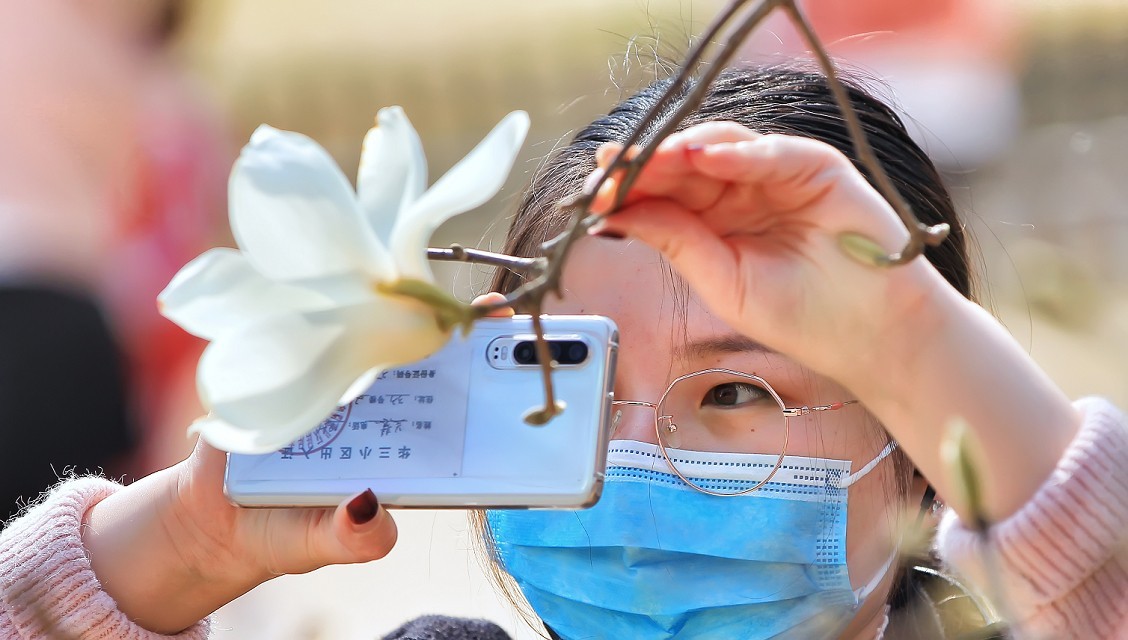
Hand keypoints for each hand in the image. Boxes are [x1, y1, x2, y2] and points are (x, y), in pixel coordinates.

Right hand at [82, 293, 513, 633]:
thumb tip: (371, 506)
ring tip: (429, 292)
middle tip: (491, 310)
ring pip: (374, 335)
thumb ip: (354, 537)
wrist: (209, 516)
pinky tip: (351, 288)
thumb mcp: (320, 543)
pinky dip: (330, 306)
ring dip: (399, 308)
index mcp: (398, 441)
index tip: (513, 336)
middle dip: (457, 331)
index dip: (484, 371)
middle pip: (421, 358)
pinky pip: (313, 327)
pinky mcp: (287, 362)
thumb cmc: (281, 529)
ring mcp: (333, 377)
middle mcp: (374, 402)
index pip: (452, 398)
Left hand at [589, 122, 1079, 522]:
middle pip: (687, 165)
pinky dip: (740, 154)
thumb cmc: (804, 318)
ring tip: (650, 161)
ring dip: (683, 151)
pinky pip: (774, 152)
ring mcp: (780, 176)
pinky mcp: (819, 168)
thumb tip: (614, 212)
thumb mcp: (722, 282)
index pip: (667, 193)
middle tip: (611, 168)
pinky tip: (704, 160)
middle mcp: (745, 191)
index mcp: (718, 220)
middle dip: (647, 165)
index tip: (593, 192)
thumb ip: (676, 242)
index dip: (631, 189)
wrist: (873, 339)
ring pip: (723, 148)